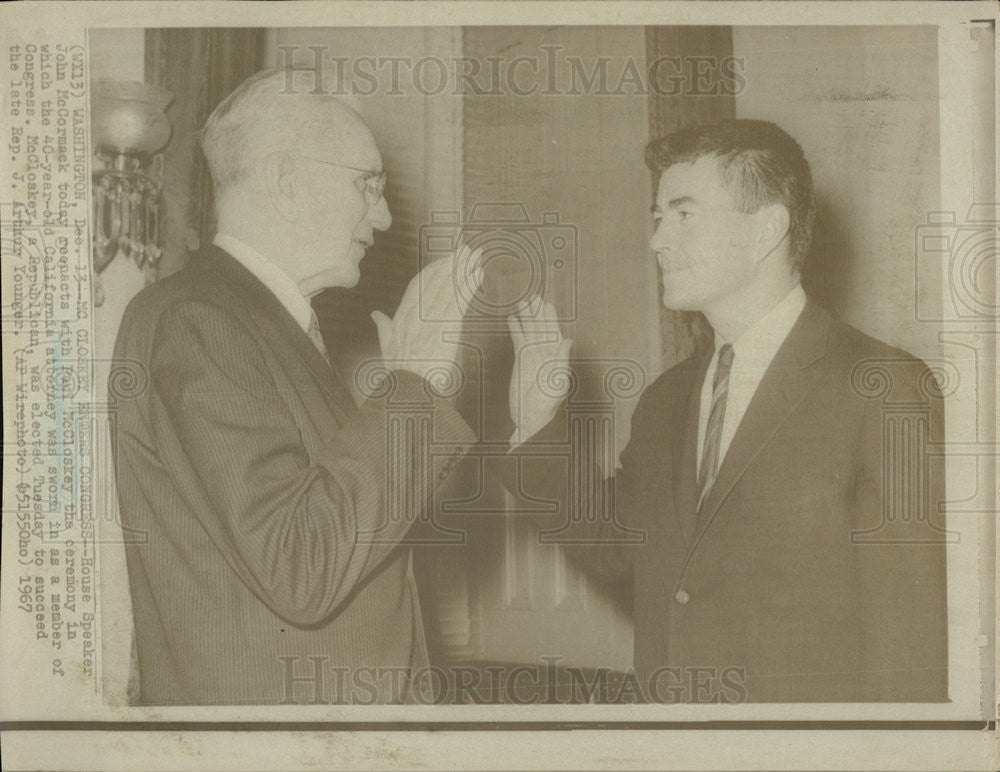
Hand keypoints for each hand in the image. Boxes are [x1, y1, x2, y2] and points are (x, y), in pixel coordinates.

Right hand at [371, 243, 483, 389]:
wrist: (411, 389)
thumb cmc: (400, 372)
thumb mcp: (386, 346)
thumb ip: (383, 327)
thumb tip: (375, 313)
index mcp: (403, 315)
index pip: (417, 285)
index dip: (432, 270)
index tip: (444, 260)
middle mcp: (417, 313)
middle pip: (435, 281)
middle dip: (451, 263)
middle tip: (465, 250)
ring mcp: (432, 319)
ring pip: (449, 287)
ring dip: (464, 269)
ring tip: (476, 255)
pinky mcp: (447, 327)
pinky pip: (460, 301)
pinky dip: (470, 285)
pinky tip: (479, 274)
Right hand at [507, 295, 572, 444]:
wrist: (529, 418)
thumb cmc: (546, 405)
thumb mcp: (556, 383)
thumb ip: (561, 361)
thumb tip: (568, 340)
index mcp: (556, 356)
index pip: (553, 332)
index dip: (550, 318)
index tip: (546, 303)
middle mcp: (545, 352)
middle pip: (540, 327)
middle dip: (537, 312)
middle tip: (533, 296)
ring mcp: (532, 355)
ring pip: (529, 330)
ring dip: (525, 317)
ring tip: (521, 302)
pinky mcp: (521, 360)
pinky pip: (518, 339)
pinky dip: (515, 328)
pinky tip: (512, 318)